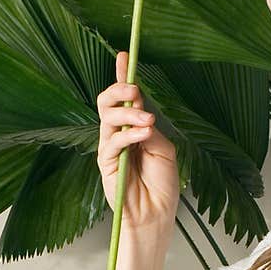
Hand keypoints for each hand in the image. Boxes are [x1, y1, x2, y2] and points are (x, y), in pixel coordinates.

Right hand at [96, 51, 179, 234]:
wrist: (156, 214)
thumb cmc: (162, 186)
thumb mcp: (164, 150)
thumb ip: (151, 130)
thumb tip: (140, 112)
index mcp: (134, 128)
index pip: (124, 98)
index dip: (121, 76)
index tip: (124, 55)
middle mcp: (119, 135)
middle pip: (107, 102)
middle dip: (119, 89)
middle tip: (135, 89)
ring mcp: (110, 148)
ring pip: (108, 117)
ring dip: (129, 113)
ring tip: (148, 121)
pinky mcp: (105, 163)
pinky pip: (112, 141)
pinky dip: (129, 134)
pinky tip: (143, 135)